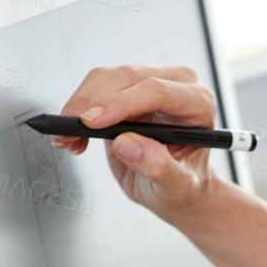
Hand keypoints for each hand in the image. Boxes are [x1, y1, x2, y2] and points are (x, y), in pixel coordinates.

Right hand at [55, 64, 217, 219]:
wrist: (177, 188)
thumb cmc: (184, 185)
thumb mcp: (177, 186)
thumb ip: (158, 167)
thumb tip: (128, 144)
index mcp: (198, 103)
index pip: (156, 90)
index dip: (120, 104)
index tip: (91, 123)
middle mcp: (176, 85)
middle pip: (126, 78)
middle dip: (90, 104)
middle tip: (68, 133)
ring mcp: (151, 83)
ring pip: (106, 78)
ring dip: (79, 106)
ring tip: (68, 138)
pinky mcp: (128, 89)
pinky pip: (96, 87)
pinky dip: (78, 109)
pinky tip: (74, 134)